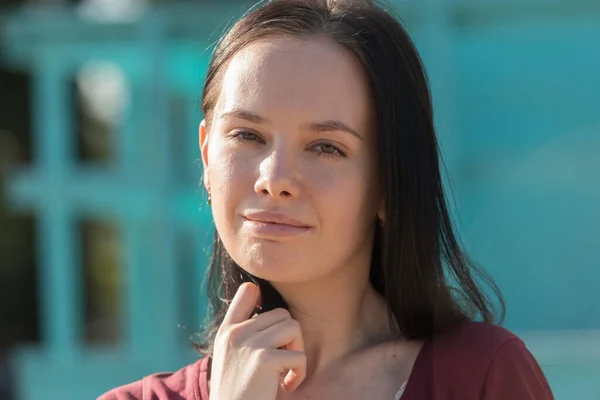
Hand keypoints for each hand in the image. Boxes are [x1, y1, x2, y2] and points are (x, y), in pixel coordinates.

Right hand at [209, 282, 306, 399]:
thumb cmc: (237, 392)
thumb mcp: (230, 356)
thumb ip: (245, 333)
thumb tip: (275, 312)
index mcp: (227, 331)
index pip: (247, 291)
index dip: (264, 298)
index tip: (270, 326)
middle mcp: (236, 333)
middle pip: (282, 314)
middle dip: (290, 338)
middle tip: (283, 362)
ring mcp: (249, 343)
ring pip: (293, 327)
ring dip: (297, 352)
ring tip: (286, 371)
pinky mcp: (264, 359)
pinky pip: (298, 356)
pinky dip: (298, 373)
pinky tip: (286, 386)